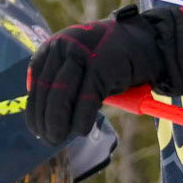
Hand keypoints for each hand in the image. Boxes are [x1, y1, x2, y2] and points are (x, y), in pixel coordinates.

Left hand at [26, 6, 182, 145]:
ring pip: (61, 96)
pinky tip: (82, 130)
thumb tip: (46, 118)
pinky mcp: (101, 66)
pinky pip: (86, 101)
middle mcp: (64, 46)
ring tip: (59, 139)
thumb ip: (63, 84)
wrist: (148, 43)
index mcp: (55, 46)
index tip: (36, 128)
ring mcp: (82, 54)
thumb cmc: (112, 60)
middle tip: (48, 139)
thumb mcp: (81, 66)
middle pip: (47, 90)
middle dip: (45, 120)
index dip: (34, 109)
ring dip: (58, 124)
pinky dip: (82, 120)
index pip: (37, 81)